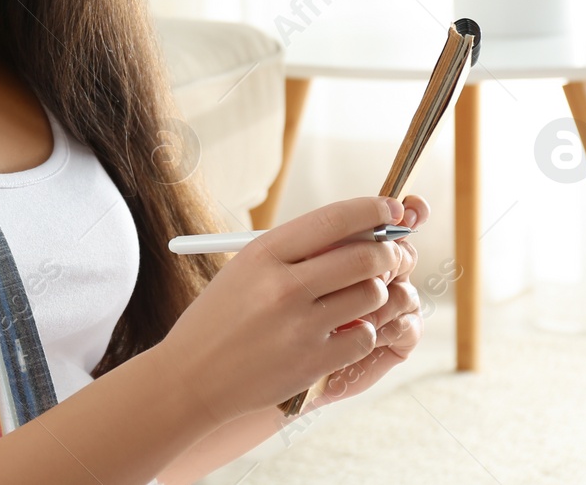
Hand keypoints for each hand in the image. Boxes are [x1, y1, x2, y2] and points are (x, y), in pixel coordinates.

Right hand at [153, 196, 409, 428]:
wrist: (193, 376)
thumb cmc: (222, 317)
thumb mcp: (246, 269)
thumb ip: (297, 250)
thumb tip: (361, 229)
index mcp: (264, 253)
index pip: (335, 219)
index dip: (373, 209)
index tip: (391, 209)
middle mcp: (284, 286)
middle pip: (366, 257)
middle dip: (388, 253)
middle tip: (390, 256)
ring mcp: (301, 326)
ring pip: (373, 295)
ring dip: (377, 293)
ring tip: (360, 296)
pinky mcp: (314, 362)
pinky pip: (365, 336)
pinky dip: (363, 331)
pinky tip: (342, 330)